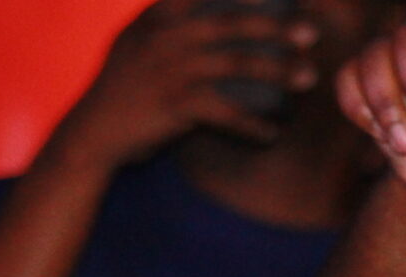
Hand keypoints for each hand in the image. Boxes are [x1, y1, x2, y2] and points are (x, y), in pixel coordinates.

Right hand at [65, 0, 316, 159]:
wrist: (94, 131)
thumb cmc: (122, 86)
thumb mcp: (137, 39)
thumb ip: (169, 19)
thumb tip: (200, 4)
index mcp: (160, 14)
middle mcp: (167, 35)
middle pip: (232, 24)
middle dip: (276, 27)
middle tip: (311, 34)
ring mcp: (172, 68)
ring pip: (236, 64)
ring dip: (277, 70)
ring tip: (307, 78)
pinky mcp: (175, 105)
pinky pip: (226, 113)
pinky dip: (251, 124)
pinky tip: (272, 133)